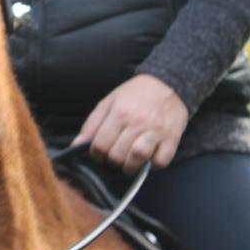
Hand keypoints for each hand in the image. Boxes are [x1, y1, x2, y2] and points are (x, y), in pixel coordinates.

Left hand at [73, 74, 188, 173]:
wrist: (168, 83)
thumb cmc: (135, 94)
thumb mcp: (109, 102)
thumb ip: (92, 123)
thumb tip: (77, 144)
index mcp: (119, 114)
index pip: (100, 145)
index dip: (96, 154)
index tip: (99, 154)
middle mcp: (137, 123)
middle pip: (118, 154)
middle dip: (113, 160)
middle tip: (115, 156)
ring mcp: (156, 131)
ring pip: (138, 158)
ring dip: (131, 166)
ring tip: (129, 163)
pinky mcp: (172, 137)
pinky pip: (161, 160)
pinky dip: (154, 164)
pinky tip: (149, 158)